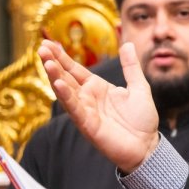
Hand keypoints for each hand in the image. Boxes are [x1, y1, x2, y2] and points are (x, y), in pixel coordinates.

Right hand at [39, 41, 159, 171]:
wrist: (147, 146)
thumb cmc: (142, 120)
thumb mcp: (139, 87)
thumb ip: (131, 67)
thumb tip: (128, 44)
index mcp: (97, 87)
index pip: (74, 69)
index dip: (62, 57)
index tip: (47, 43)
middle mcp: (87, 98)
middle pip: (66, 77)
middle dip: (53, 63)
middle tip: (41, 48)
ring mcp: (85, 111)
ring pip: (66, 91)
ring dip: (55, 77)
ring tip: (47, 62)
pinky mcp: (88, 124)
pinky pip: (75, 108)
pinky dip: (66, 96)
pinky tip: (58, 84)